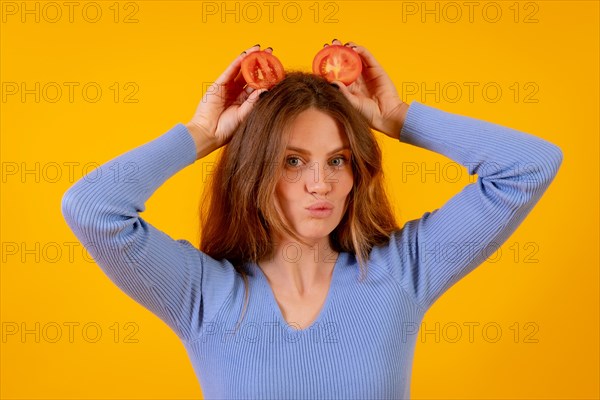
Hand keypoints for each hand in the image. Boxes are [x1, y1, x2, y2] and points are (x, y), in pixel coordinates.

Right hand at [185, 44, 271, 158]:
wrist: (209, 133)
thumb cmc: (227, 129)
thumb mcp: (244, 115)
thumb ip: (253, 102)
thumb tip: (265, 89)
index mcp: (245, 101)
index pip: (257, 85)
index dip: (266, 76)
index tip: (277, 68)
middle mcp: (237, 93)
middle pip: (250, 74)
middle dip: (259, 63)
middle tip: (270, 52)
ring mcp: (228, 88)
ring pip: (240, 70)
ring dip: (249, 58)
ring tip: (259, 48)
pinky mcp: (219, 85)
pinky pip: (230, 71)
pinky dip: (237, 62)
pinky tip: (245, 55)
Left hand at [327, 39, 408, 139]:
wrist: (385, 115)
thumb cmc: (368, 114)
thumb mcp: (351, 103)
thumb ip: (342, 92)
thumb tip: (331, 81)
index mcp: (348, 86)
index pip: (337, 71)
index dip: (329, 63)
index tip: (321, 56)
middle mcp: (356, 78)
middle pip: (345, 61)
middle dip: (336, 51)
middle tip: (329, 44)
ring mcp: (366, 72)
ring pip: (355, 56)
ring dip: (347, 48)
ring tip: (339, 43)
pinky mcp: (376, 69)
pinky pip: (367, 56)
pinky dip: (360, 50)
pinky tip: (353, 48)